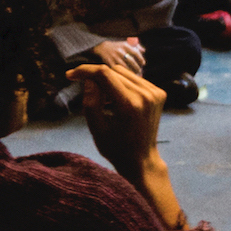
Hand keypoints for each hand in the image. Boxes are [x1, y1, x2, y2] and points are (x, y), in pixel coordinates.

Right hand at [71, 58, 162, 174]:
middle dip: (97, 78)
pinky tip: (118, 101)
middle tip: (89, 95)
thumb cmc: (115, 148)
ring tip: (105, 102)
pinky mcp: (159, 93)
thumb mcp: (96, 128)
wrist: (141, 159)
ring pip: (124, 73)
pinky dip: (122, 85)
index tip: (70, 75)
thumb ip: (90, 101)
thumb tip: (89, 79)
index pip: (104, 74)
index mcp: (129, 105)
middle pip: (113, 71)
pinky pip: (134, 79)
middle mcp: (145, 95)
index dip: (85, 70)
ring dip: (110, 81)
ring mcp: (155, 93)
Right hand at [98, 36, 146, 74]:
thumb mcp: (125, 43)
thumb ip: (135, 46)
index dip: (141, 59)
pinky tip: (126, 76)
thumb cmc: (117, 47)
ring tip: (135, 75)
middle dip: (137, 68)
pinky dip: (123, 74)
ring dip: (131, 72)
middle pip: (131, 61)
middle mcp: (120, 51)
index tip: (143, 64)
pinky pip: (118, 70)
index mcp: (125, 46)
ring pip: (125, 67)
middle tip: (139, 71)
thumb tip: (144, 51)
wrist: (102, 48)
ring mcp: (115, 57)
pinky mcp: (110, 63)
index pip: (136, 53)